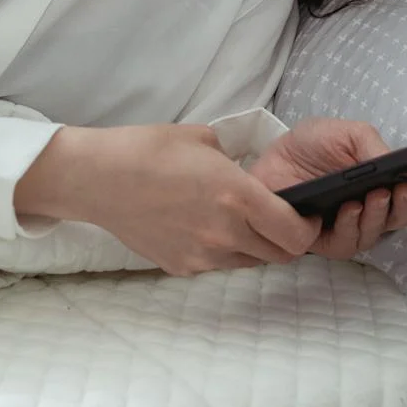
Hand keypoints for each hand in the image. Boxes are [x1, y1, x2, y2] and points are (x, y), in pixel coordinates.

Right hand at [13, 122, 323, 275]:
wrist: (98, 178)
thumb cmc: (148, 149)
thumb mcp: (203, 139)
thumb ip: (234, 161)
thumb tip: (245, 174)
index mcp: (237, 195)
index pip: (294, 233)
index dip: (309, 228)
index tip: (307, 216)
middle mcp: (225, 232)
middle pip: (280, 256)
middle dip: (287, 240)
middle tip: (279, 220)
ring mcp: (202, 255)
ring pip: (249, 263)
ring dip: (254, 247)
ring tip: (237, 221)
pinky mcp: (181, 267)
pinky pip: (216, 265)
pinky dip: (221, 251)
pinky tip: (201, 226)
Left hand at [246, 116, 406, 259]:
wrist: (269, 159)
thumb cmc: (310, 147)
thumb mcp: (345, 134)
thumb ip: (372, 145)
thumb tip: (396, 163)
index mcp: (387, 182)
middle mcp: (375, 209)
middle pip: (406, 216)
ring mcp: (352, 227)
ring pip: (379, 233)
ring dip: (381, 214)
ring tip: (377, 194)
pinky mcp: (325, 241)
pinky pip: (347, 244)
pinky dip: (352, 226)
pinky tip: (350, 208)